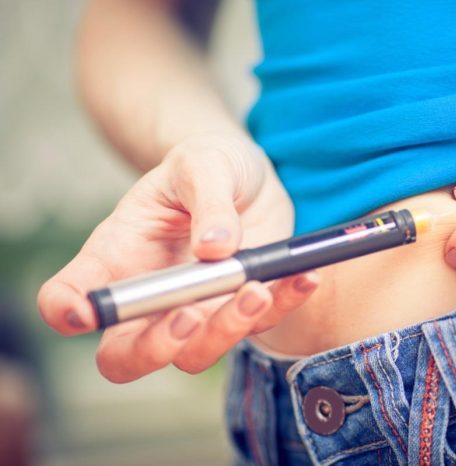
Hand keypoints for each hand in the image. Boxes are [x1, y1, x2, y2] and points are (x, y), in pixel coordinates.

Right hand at [37, 132, 318, 381]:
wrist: (244, 172)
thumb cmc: (205, 164)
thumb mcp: (201, 163)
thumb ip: (207, 200)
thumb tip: (216, 248)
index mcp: (117, 258)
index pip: (67, 298)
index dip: (68, 312)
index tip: (86, 311)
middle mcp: (150, 297)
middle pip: (130, 354)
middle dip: (156, 349)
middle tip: (187, 316)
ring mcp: (196, 309)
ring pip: (197, 354)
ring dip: (227, 331)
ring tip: (257, 287)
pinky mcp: (242, 307)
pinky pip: (259, 324)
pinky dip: (283, 306)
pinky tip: (303, 277)